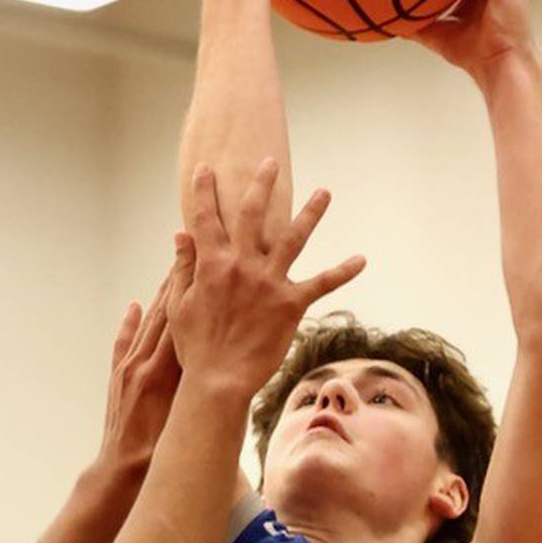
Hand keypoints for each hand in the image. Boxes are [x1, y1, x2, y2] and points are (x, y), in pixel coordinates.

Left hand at [96, 253, 190, 479]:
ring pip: (147, 324)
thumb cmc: (157, 453)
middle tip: (193, 253)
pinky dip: (131, 323)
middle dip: (178, 283)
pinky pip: (124, 343)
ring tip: (172, 269)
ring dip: (160, 296)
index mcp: (161, 375)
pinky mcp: (118, 377)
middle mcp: (142, 365)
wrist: (120, 470)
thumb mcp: (183, 420)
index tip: (206, 266)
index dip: (192, 294)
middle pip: (164, 315)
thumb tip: (219, 368)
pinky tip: (136, 305)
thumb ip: (195, 392)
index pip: (180, 324)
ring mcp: (128, 369)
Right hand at [169, 160, 364, 397]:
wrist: (218, 379)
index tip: (205, 168)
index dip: (203, 191)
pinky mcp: (290, 304)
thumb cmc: (196, 345)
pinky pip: (322, 284)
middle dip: (261, 184)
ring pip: (293, 237)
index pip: (206, 218)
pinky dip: (342, 272)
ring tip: (324, 192)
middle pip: (252, 213)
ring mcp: (269, 282)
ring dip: (311, 212)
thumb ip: (182, 267)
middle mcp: (242, 265)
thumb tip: (180, 235)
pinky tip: (361, 259)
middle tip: (271, 163)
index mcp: (212, 263)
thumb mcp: (179, 304)